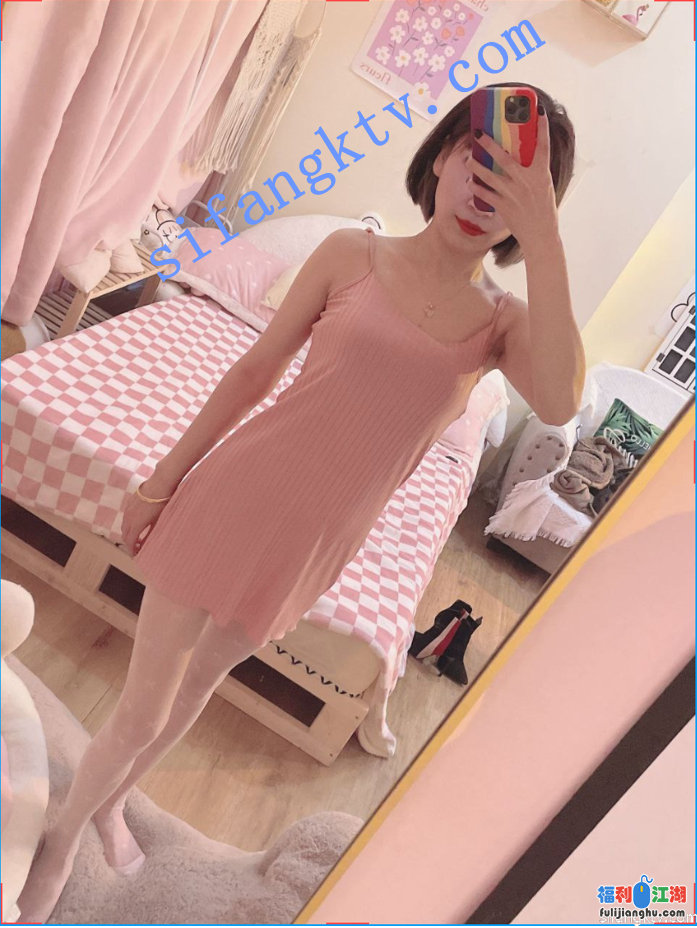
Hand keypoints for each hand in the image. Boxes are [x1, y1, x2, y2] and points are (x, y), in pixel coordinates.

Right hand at [121, 474, 176, 555]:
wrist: (160, 483)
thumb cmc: (162, 503)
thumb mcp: (158, 520)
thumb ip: (151, 532)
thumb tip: (145, 543)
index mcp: (136, 524)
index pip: (130, 541)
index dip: (132, 549)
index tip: (136, 555)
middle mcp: (129, 517)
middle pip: (125, 534)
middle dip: (129, 543)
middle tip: (136, 548)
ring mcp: (128, 509)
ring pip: (124, 525)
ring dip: (128, 533)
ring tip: (137, 537)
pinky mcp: (130, 502)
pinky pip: (126, 516)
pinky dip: (129, 523)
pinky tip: (137, 523)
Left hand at [469, 109, 559, 252]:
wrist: (540, 235)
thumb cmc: (544, 212)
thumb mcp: (545, 187)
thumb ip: (535, 172)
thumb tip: (525, 159)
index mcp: (541, 174)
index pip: (543, 145)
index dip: (542, 127)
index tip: (538, 111)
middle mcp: (526, 181)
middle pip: (504, 157)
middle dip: (489, 145)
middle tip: (478, 134)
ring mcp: (513, 193)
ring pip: (489, 175)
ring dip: (476, 166)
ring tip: (468, 159)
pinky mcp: (503, 206)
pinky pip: (486, 194)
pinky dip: (477, 188)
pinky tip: (471, 183)